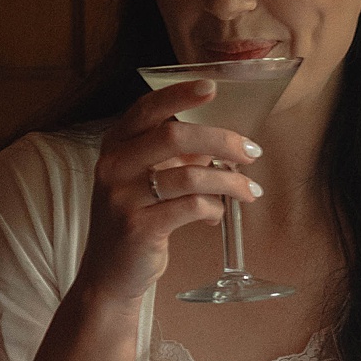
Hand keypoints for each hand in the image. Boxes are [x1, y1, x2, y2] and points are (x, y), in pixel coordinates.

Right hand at [73, 82, 262, 306]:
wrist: (109, 274)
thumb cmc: (136, 219)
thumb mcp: (148, 180)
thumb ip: (176, 156)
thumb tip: (223, 140)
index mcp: (115, 146)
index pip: (147, 108)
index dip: (179, 95)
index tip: (213, 86)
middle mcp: (113, 166)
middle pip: (174, 136)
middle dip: (222, 140)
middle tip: (251, 151)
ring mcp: (123, 197)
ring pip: (189, 175)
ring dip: (229, 181)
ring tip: (249, 191)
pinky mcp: (139, 228)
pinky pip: (190, 207)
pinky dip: (213, 209)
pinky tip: (216, 216)